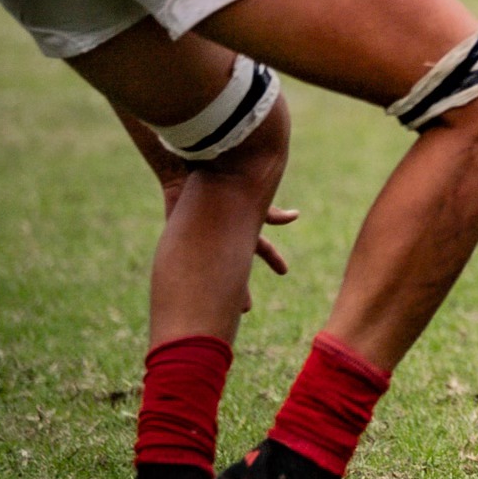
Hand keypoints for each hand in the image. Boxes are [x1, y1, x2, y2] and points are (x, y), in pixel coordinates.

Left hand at [156, 175, 296, 313]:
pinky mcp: (181, 237)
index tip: (284, 272)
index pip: (261, 247)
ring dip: (213, 290)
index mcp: (242, 223)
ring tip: (214, 310)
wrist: (197, 168)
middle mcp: (224, 233)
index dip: (273, 260)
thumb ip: (271, 214)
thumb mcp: (252, 200)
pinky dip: (188, 280)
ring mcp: (203, 238)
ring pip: (208, 271)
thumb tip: (296, 217)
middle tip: (245, 309)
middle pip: (233, 267)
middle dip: (240, 287)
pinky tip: (186, 295)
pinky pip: (185, 265)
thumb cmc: (228, 179)